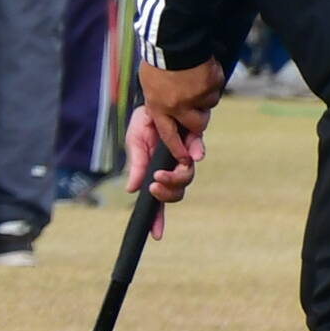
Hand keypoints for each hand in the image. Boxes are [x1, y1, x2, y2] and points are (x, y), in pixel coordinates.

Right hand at [127, 57, 223, 221]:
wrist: (161, 95)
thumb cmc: (145, 119)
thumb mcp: (135, 141)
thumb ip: (136, 165)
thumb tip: (132, 190)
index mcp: (155, 170)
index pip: (158, 198)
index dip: (157, 217)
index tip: (156, 234)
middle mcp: (172, 166)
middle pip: (176, 192)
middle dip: (167, 193)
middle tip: (154, 185)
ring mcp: (185, 155)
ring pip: (187, 176)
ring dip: (176, 179)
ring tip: (161, 173)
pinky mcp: (195, 141)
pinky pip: (197, 151)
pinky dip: (195, 153)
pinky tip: (193, 154)